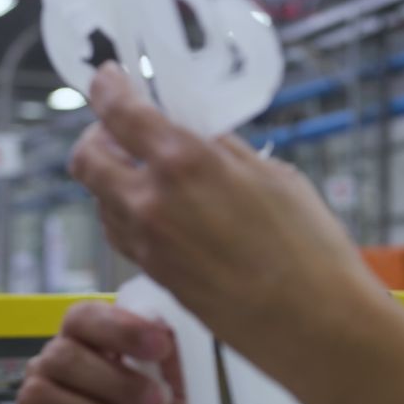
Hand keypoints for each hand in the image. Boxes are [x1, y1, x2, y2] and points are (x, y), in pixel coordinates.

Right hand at [11, 301, 228, 403]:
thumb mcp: (184, 381)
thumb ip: (174, 347)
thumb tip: (163, 318)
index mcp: (88, 343)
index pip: (81, 317)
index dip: (118, 328)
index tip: (159, 347)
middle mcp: (52, 372)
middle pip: (60, 357)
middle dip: (118, 383)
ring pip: (39, 398)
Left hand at [68, 62, 381, 360]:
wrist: (316, 324)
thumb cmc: (311, 252)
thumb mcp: (278, 179)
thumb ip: (228, 154)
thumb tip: (203, 141)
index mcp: (185, 163)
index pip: (120, 112)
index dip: (108, 89)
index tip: (109, 79)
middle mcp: (152, 202)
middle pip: (88, 160)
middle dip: (97, 137)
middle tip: (121, 130)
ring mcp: (149, 245)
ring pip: (102, 201)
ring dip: (115, 181)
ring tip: (150, 176)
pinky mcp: (158, 278)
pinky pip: (124, 236)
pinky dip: (130, 216)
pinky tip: (163, 215)